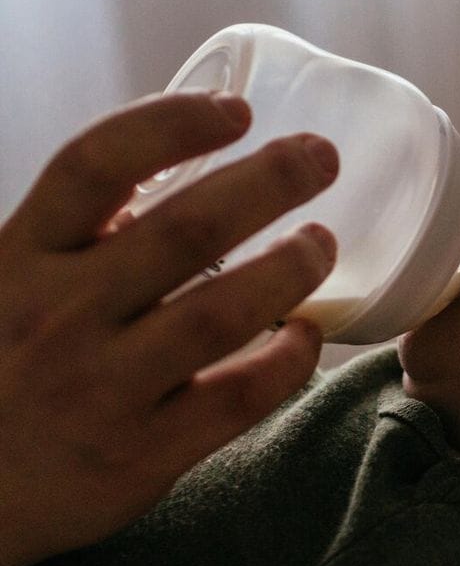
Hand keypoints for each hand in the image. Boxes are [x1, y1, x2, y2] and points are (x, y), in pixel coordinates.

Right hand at [0, 91, 338, 565]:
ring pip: (221, 314)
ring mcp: (100, 389)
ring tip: (321, 243)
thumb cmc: (0, 365)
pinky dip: (287, 361)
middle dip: (269, 182)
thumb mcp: (6, 280)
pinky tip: (306, 335)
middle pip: (185, 229)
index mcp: (19, 256)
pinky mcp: (140, 455)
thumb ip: (73, 233)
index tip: (237, 111)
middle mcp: (57, 316)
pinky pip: (238, 398)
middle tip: (322, 157)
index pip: (95, 165)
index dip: (172, 123)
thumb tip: (174, 165)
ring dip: (289, 269)